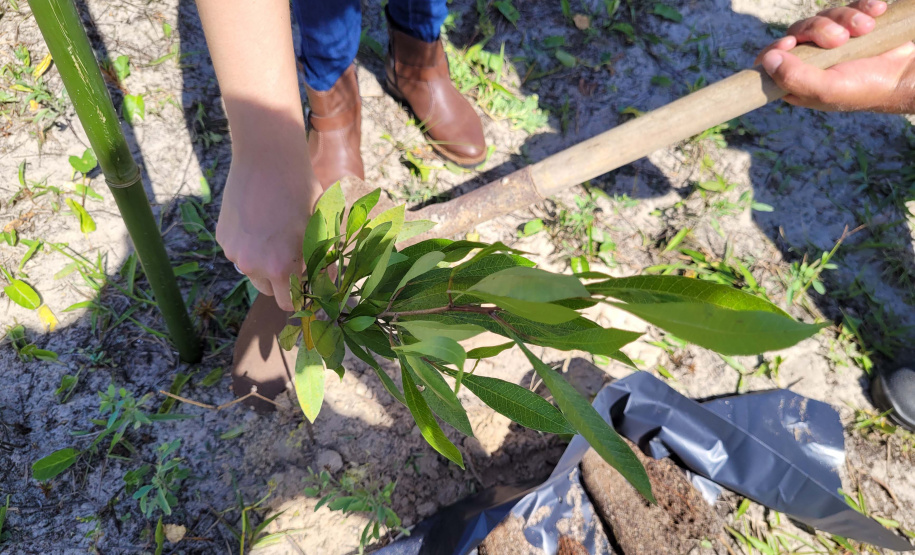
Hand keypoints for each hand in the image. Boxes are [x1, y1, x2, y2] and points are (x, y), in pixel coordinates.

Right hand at [216, 139, 321, 311]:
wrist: (267, 157)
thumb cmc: (301, 190)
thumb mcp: (318, 228)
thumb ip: (320, 261)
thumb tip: (328, 283)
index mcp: (280, 267)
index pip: (287, 302)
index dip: (299, 296)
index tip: (307, 287)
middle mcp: (251, 264)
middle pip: (268, 290)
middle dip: (282, 280)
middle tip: (294, 259)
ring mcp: (233, 251)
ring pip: (251, 270)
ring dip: (263, 262)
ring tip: (276, 235)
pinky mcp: (221, 236)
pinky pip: (238, 251)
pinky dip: (249, 245)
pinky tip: (259, 221)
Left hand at [758, 0, 914, 112]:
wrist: (909, 74)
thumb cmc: (866, 87)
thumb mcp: (826, 89)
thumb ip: (794, 77)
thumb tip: (767, 60)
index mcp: (800, 78)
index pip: (771, 60)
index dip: (775, 49)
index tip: (791, 43)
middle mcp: (814, 59)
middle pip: (798, 30)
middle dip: (818, 28)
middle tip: (840, 38)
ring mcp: (835, 41)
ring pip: (825, 15)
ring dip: (845, 17)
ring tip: (867, 28)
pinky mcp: (856, 25)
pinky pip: (851, 5)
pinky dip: (863, 6)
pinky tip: (877, 12)